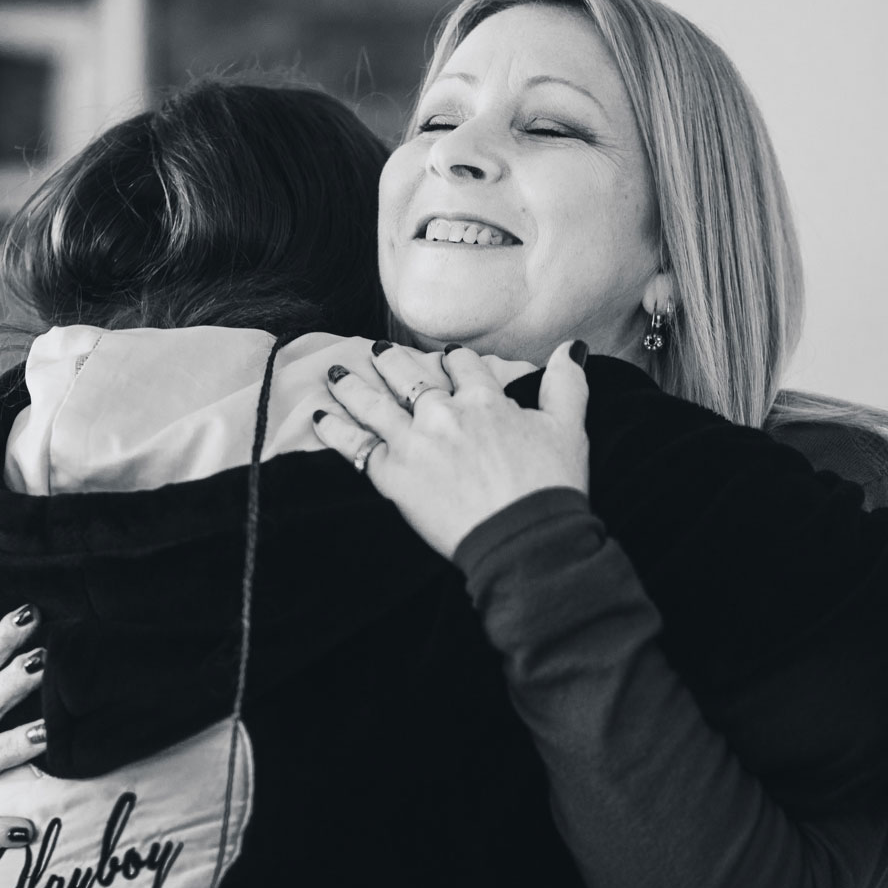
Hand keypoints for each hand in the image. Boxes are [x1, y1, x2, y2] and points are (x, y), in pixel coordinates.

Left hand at [313, 339, 589, 558]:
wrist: (523, 538)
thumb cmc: (550, 488)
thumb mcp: (568, 429)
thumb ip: (566, 385)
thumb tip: (569, 348)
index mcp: (485, 400)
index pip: (462, 365)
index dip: (454, 360)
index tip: (446, 358)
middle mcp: (444, 413)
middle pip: (411, 376)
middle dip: (393, 361)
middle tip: (379, 352)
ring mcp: (415, 442)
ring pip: (375, 403)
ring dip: (354, 384)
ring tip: (337, 371)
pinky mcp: (393, 475)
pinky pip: (356, 445)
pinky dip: (334, 429)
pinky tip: (318, 416)